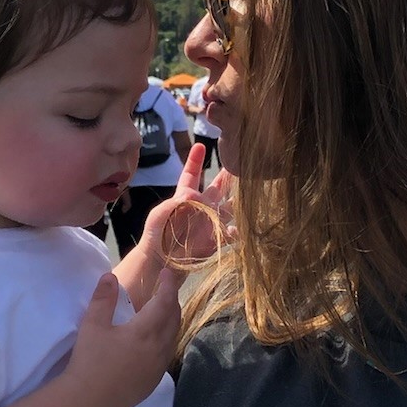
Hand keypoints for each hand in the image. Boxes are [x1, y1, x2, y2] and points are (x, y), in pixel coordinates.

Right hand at [66, 270, 180, 406]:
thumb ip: (103, 298)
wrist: (88, 402)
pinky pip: (166, 354)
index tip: (166, 274)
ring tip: (160, 312)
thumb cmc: (89, 361)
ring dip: (171, 321)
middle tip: (164, 289)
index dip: (168, 286)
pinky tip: (154, 340)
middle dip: (172, 301)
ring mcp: (158, 367)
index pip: (165, 302)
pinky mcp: (153, 381)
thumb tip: (110, 276)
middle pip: (174, 319)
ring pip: (173, 338)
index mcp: (145, 331)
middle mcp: (158, 348)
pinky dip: (166, 340)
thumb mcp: (92, 325)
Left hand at [140, 141, 234, 269]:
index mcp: (185, 197)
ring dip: (240, 200)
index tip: (200, 145)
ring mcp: (211, 222)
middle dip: (228, 175)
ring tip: (251, 193)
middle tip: (241, 162)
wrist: (161, 261)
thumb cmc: (155, 236)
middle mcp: (202, 207)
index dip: (195, 160)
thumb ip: (173, 203)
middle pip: (218, 187)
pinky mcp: (216, 240)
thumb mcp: (158, 215)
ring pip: (231, 207)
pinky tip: (237, 230)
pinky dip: (237, 231)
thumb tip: (193, 195)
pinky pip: (232, 233)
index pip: (191, 175)